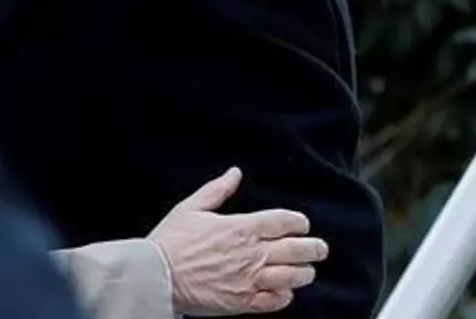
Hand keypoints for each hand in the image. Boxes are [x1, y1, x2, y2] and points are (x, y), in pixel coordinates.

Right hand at [147, 167, 327, 315]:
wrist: (157, 275)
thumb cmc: (171, 241)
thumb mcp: (191, 207)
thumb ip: (217, 190)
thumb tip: (234, 173)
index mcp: (241, 228)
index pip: (285, 222)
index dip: (299, 222)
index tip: (301, 224)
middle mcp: (252, 254)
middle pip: (299, 250)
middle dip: (315, 248)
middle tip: (319, 249)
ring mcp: (250, 279)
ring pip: (294, 277)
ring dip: (304, 273)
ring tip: (305, 271)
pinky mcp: (244, 302)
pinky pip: (277, 301)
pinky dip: (285, 296)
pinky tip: (284, 291)